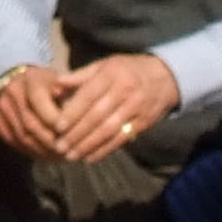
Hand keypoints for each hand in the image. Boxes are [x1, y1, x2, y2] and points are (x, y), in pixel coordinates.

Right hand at [0, 64, 69, 158]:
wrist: (18, 81)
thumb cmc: (47, 84)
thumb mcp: (61, 82)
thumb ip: (70, 92)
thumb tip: (77, 107)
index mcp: (30, 79)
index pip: (40, 103)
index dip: (57, 122)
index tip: (72, 134)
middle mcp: (12, 91)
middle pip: (31, 124)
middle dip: (51, 142)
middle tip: (69, 153)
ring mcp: (1, 107)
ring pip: (23, 137)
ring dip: (43, 151)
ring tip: (61, 158)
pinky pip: (14, 142)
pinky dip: (32, 153)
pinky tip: (47, 156)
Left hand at [48, 54, 178, 162]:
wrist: (164, 77)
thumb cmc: (127, 69)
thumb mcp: (104, 65)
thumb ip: (80, 76)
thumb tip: (56, 85)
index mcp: (111, 74)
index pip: (89, 95)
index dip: (73, 112)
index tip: (58, 126)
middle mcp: (124, 92)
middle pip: (97, 116)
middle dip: (77, 133)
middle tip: (60, 146)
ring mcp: (135, 109)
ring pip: (108, 130)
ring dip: (88, 145)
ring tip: (71, 156)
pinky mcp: (143, 123)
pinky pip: (121, 139)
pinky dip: (105, 150)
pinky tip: (90, 157)